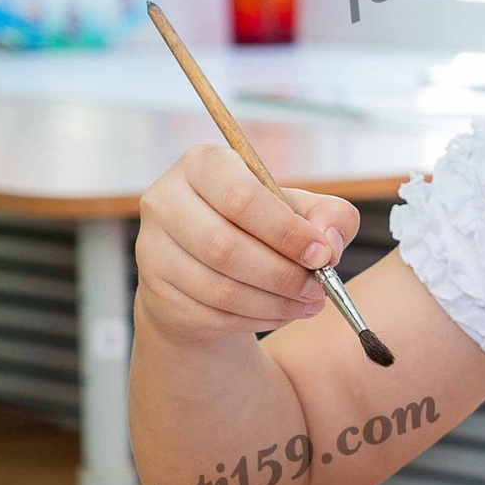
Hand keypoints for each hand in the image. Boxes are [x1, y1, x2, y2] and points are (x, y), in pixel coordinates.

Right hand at [135, 146, 360, 344]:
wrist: (209, 268)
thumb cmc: (260, 228)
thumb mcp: (301, 210)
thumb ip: (331, 215)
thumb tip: (329, 241)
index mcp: (202, 165)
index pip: (241, 196)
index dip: (286, 231)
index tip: (322, 254)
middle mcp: (166, 202)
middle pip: (225, 246)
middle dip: (283, 274)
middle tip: (319, 286)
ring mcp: (153, 249)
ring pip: (219, 287)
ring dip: (275, 302)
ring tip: (308, 301)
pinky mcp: (156, 292)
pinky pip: (212, 314)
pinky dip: (257, 319)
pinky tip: (281, 312)